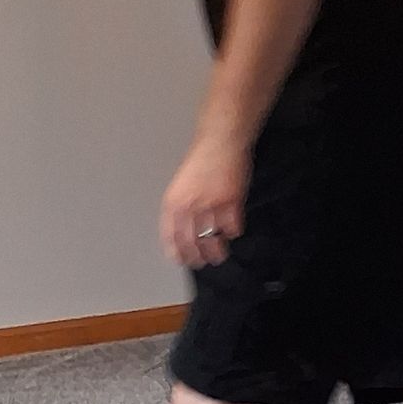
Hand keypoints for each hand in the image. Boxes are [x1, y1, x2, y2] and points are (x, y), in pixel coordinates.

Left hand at [160, 132, 249, 267]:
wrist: (220, 141)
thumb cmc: (202, 162)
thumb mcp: (181, 186)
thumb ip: (180, 209)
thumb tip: (181, 235)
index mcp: (174, 202)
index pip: (170, 236)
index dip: (176, 252)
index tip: (181, 260)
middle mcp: (190, 206)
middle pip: (191, 243)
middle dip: (196, 257)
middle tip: (201, 262)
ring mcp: (210, 205)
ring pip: (212, 240)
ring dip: (216, 251)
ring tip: (219, 254)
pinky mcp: (230, 202)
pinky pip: (232, 228)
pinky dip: (232, 232)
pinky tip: (232, 230)